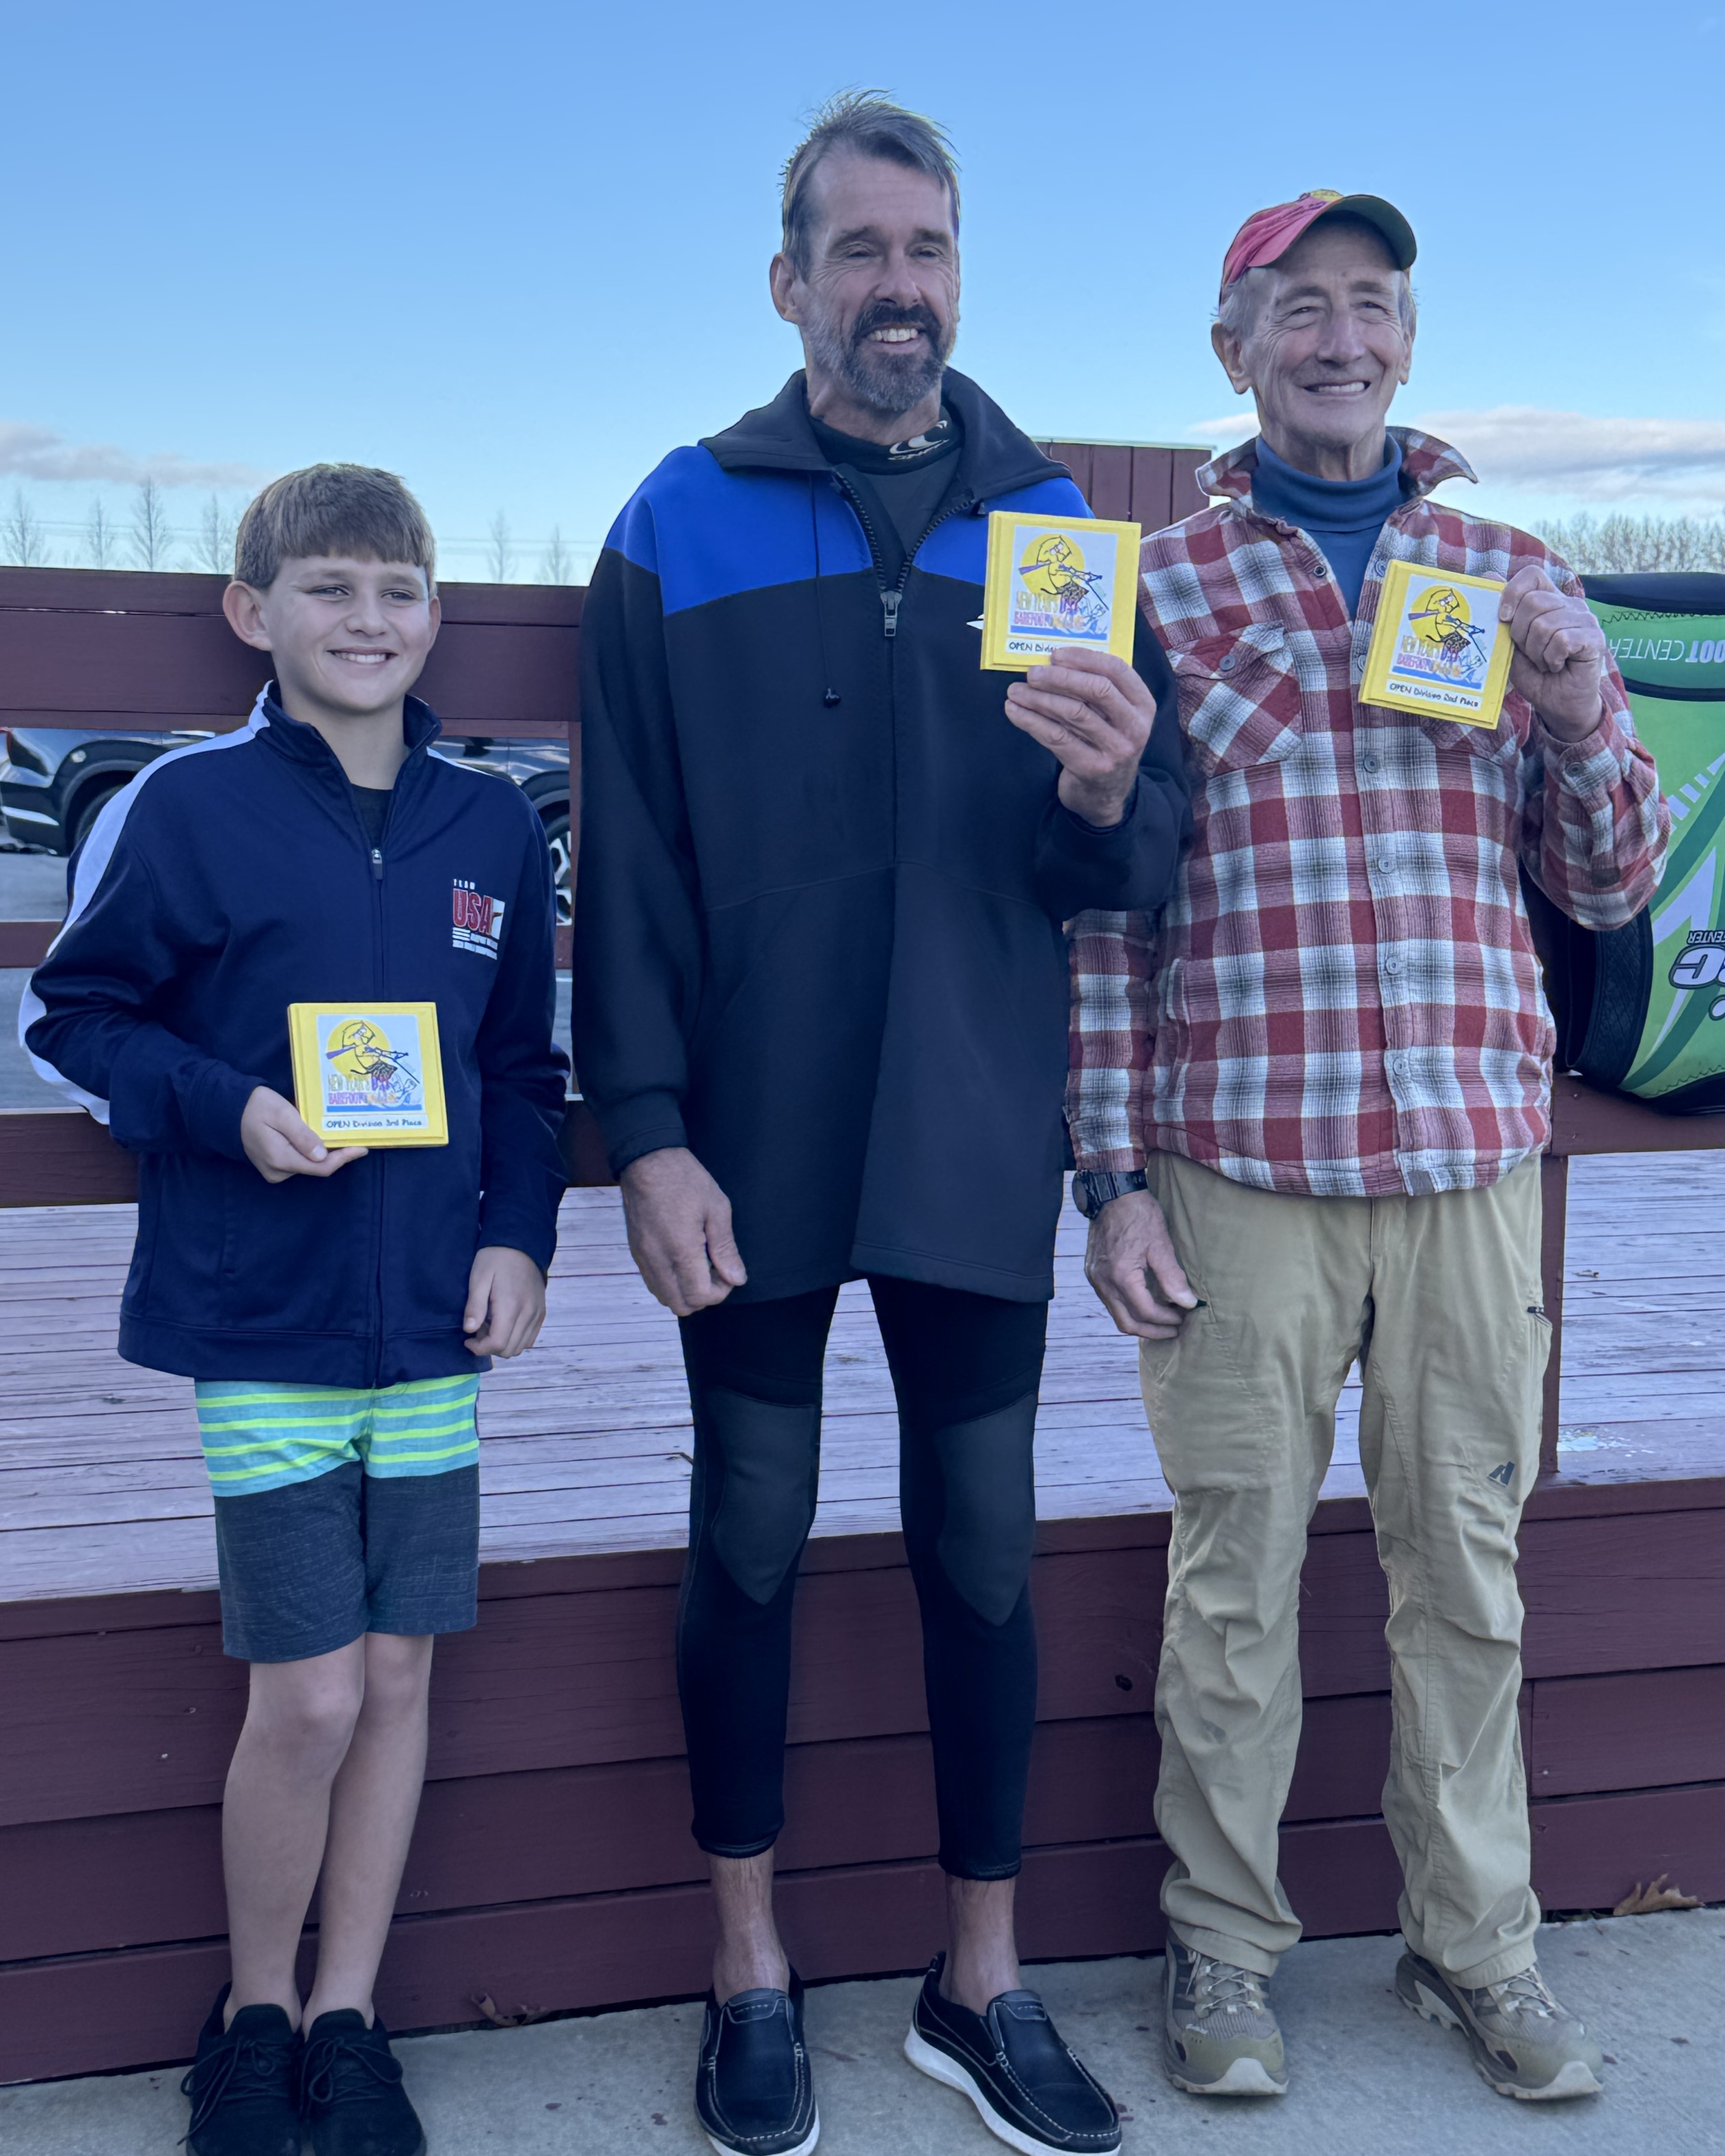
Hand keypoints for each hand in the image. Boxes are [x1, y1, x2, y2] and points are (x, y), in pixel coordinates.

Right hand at [240, 1086, 366, 1184]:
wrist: (229, 1110)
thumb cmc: (256, 1107)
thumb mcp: (282, 1114)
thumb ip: (301, 1135)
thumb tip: (322, 1155)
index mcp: (281, 1159)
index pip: (321, 1167)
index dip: (344, 1158)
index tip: (361, 1148)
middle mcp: (279, 1171)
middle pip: (317, 1167)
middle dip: (337, 1154)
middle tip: (354, 1137)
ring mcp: (275, 1171)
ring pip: (310, 1164)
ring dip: (325, 1152)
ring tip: (339, 1134)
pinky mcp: (274, 1166)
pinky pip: (300, 1161)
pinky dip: (313, 1151)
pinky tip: (321, 1138)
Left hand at [463, 1245, 546, 1357]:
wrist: (521, 1244)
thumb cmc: (495, 1259)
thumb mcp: (478, 1278)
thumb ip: (475, 1306)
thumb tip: (469, 1330)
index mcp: (511, 1306)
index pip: (498, 1344)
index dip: (480, 1348)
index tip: (467, 1339)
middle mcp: (528, 1313)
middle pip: (509, 1350)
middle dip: (489, 1347)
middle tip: (478, 1329)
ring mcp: (537, 1314)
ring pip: (520, 1347)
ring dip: (503, 1343)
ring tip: (491, 1326)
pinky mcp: (541, 1312)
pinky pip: (529, 1338)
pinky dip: (515, 1339)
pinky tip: (504, 1324)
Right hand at [619, 1146, 746, 1317]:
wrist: (647, 1161)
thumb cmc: (685, 1179)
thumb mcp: (717, 1208)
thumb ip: (725, 1248)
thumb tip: (736, 1279)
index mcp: (681, 1249)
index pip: (699, 1296)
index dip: (720, 1292)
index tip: (728, 1272)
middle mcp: (658, 1259)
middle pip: (680, 1305)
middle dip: (703, 1296)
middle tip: (715, 1271)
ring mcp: (643, 1257)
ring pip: (664, 1297)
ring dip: (685, 1291)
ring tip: (699, 1265)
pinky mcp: (636, 1252)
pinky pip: (653, 1283)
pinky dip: (671, 1283)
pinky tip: (683, 1260)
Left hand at [1004, 648, 1150, 826]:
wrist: (1105, 796)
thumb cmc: (1102, 745)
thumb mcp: (1112, 717)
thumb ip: (1096, 691)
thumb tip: (1054, 662)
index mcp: (1143, 705)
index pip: (1117, 670)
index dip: (1084, 658)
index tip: (1055, 654)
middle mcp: (1135, 727)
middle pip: (1097, 689)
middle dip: (1060, 678)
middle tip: (1032, 673)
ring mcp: (1116, 750)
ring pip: (1073, 713)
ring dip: (1039, 699)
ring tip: (1015, 691)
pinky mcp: (1091, 768)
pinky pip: (1056, 737)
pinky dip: (1031, 721)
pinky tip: (1014, 711)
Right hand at [1084, 1188, 1197, 1339]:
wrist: (1112, 1193)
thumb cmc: (1138, 1214)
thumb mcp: (1161, 1244)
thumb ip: (1173, 1277)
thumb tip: (1188, 1303)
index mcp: (1121, 1276)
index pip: (1146, 1311)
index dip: (1167, 1319)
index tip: (1184, 1317)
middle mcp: (1103, 1281)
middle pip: (1126, 1322)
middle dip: (1152, 1331)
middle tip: (1174, 1330)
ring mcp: (1095, 1277)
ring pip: (1116, 1313)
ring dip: (1139, 1321)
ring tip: (1162, 1320)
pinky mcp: (1093, 1272)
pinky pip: (1110, 1300)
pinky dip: (1128, 1308)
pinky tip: (1144, 1302)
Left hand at [1500, 564, 1608, 741]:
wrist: (1558, 705)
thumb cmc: (1535, 675)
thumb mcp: (1511, 645)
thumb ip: (1502, 616)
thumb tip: (1487, 577)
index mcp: (1549, 601)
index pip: (1532, 575)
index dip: (1513, 592)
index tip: (1503, 618)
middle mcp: (1570, 605)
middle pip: (1533, 602)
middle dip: (1520, 634)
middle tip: (1529, 653)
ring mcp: (1585, 620)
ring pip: (1545, 624)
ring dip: (1536, 652)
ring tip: (1544, 662)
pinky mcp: (1595, 638)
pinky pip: (1562, 640)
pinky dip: (1551, 658)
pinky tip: (1557, 666)